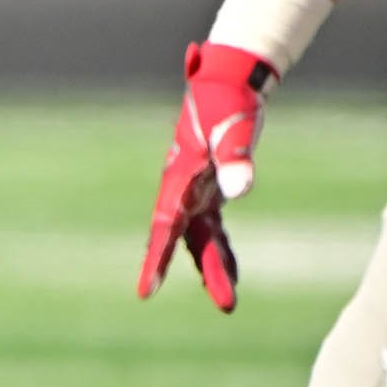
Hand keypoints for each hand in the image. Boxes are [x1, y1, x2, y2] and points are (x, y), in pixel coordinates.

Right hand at [139, 42, 273, 310]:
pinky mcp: (210, 189)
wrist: (227, 80)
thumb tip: (240, 190)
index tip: (145, 292)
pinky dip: (223, 251)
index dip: (155, 260)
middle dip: (204, 273)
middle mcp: (183, 189)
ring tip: (229, 302)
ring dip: (213, 269)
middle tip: (226, 306)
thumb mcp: (235, 127)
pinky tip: (232, 274)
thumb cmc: (227, 100)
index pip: (166, 225)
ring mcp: (196, 191)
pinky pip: (215, 229)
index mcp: (181, 177)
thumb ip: (236, 158)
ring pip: (201, 239)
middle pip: (187, 240)